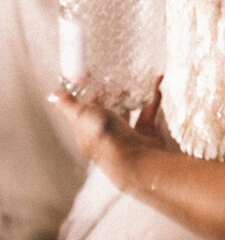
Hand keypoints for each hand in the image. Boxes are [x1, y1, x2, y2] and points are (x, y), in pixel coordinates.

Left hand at [50, 84, 164, 191]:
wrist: (137, 158)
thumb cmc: (106, 139)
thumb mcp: (81, 116)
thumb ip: (68, 105)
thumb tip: (53, 95)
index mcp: (87, 135)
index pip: (84, 115)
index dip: (88, 98)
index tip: (94, 81)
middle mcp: (106, 138)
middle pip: (106, 115)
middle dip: (110, 98)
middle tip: (115, 81)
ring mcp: (126, 138)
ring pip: (127, 115)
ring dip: (130, 99)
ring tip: (133, 83)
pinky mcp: (145, 136)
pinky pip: (148, 113)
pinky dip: (153, 99)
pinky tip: (156, 86)